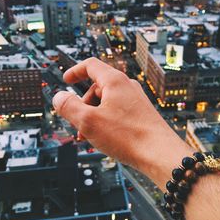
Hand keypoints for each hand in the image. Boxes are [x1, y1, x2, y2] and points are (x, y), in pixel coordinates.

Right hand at [52, 58, 171, 170]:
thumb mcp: (89, 121)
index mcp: (115, 81)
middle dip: (82, 104)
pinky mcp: (140, 113)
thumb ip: (69, 106)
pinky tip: (103, 138)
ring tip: (89, 137)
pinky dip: (105, 121)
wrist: (161, 154)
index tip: (66, 80)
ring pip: (106, 102)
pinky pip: (116, 112)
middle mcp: (127, 87)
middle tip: (77, 124)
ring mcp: (135, 100)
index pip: (91, 66)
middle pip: (96, 88)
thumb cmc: (128, 136)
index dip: (75, 71)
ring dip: (93, 116)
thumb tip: (59, 96)